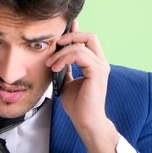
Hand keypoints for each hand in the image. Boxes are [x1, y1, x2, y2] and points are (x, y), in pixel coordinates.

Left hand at [45, 22, 118, 152]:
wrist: (85, 121)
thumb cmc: (77, 105)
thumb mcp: (67, 81)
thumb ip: (67, 68)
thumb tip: (58, 58)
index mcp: (95, 64)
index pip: (89, 40)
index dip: (76, 32)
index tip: (62, 31)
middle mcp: (101, 63)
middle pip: (90, 36)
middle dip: (70, 36)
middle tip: (55, 44)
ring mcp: (100, 67)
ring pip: (79, 47)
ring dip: (61, 54)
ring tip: (50, 64)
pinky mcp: (97, 72)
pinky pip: (79, 55)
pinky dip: (64, 59)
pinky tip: (56, 68)